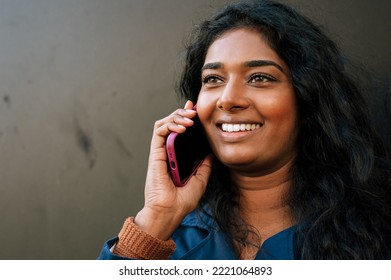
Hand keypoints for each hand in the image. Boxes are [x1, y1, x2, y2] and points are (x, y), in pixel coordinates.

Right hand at [135, 100, 212, 239]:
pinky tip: (182, 127)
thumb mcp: (200, 180)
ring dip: (176, 116)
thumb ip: (203, 165)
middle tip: (194, 110)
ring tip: (189, 118)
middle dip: (182, 113)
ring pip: (163, 124)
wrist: (170, 211)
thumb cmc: (182, 200)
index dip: (186, 119)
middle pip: (171, 124)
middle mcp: (167, 152)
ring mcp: (160, 152)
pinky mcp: (155, 153)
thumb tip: (210, 151)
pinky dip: (170, 124)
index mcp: (177, 157)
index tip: (196, 112)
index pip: (180, 132)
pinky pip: (159, 132)